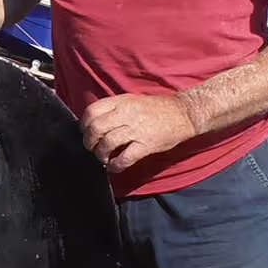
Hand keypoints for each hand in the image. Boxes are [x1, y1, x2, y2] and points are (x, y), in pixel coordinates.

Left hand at [81, 93, 197, 172]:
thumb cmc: (157, 108)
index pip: (92, 111)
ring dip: (100, 154)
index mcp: (122, 102)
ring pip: (107, 143)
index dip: (84, 124)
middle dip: (89, 142)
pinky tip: (114, 167)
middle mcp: (126, 114)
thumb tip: (95, 123)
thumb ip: (114, 109)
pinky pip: (125, 158)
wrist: (184, 113)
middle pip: (96, 129)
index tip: (84, 132)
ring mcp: (136, 130)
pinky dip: (115, 165)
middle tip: (91, 148)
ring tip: (103, 158)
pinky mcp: (146, 145)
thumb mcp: (132, 100)